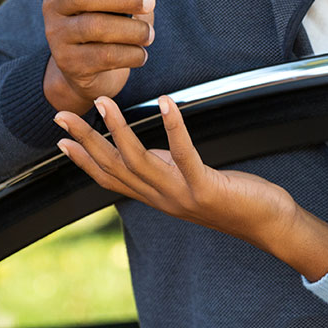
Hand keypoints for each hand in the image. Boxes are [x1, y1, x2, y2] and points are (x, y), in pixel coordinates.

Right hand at [42, 0, 155, 112]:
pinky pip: (103, 55)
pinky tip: (141, 54)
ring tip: (149, 34)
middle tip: (150, 2)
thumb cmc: (111, 21)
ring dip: (132, 30)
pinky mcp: (68, 62)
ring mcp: (57, 34)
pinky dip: (130, 54)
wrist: (93, 70)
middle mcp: (54, 5)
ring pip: (94, 26)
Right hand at [54, 96, 327, 280]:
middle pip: (114, 167)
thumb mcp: (189, 184)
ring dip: (119, 129)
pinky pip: (184, 154)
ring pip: (138, 160)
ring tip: (104, 103)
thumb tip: (141, 150)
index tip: (61, 140)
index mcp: (156, 196)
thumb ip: (164, 171)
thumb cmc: (232, 198)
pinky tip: (165, 103)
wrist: (266, 224)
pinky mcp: (206, 187)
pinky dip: (173, 126)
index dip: (83, 160)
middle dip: (87, 140)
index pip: (110, 178)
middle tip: (62, 116)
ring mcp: (181, 195)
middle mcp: (162, 198)